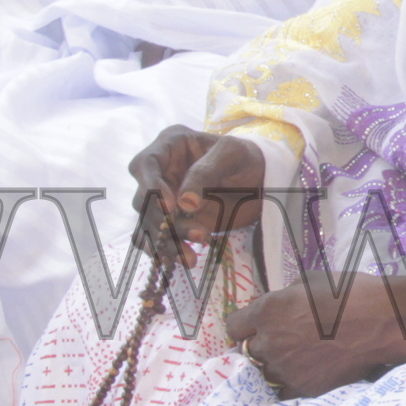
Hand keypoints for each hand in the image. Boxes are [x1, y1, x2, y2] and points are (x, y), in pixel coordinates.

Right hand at [128, 127, 266, 248]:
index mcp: (169, 146)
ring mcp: (163, 199)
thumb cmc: (246, 158)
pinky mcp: (172, 222)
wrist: (261, 182)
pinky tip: (184, 259)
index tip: (171, 207)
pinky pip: (157, 239)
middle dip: (165, 222)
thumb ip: (206, 173)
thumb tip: (184, 204)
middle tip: (198, 234)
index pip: (145, 164)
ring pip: (148, 224)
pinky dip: (166, 251)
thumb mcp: (231, 155)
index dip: (151, 187)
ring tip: (191, 257)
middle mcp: (160, 173)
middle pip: (143, 200)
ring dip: (166, 242)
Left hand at [225, 276, 405, 398]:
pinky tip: (304, 372)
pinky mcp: (305, 388)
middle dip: (259, 344)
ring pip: (263, 373)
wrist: (384, 322)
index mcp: (267, 312)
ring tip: (293, 358)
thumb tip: (281, 305)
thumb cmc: (351, 292)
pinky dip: (289, 383)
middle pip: (247, 351)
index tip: (255, 324)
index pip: (234, 326)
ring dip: (273, 365)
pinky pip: (283, 391)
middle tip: (279, 339)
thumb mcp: (312, 281)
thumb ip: (286, 296)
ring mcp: (286, 370)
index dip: (245, 324)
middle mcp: (270, 343)